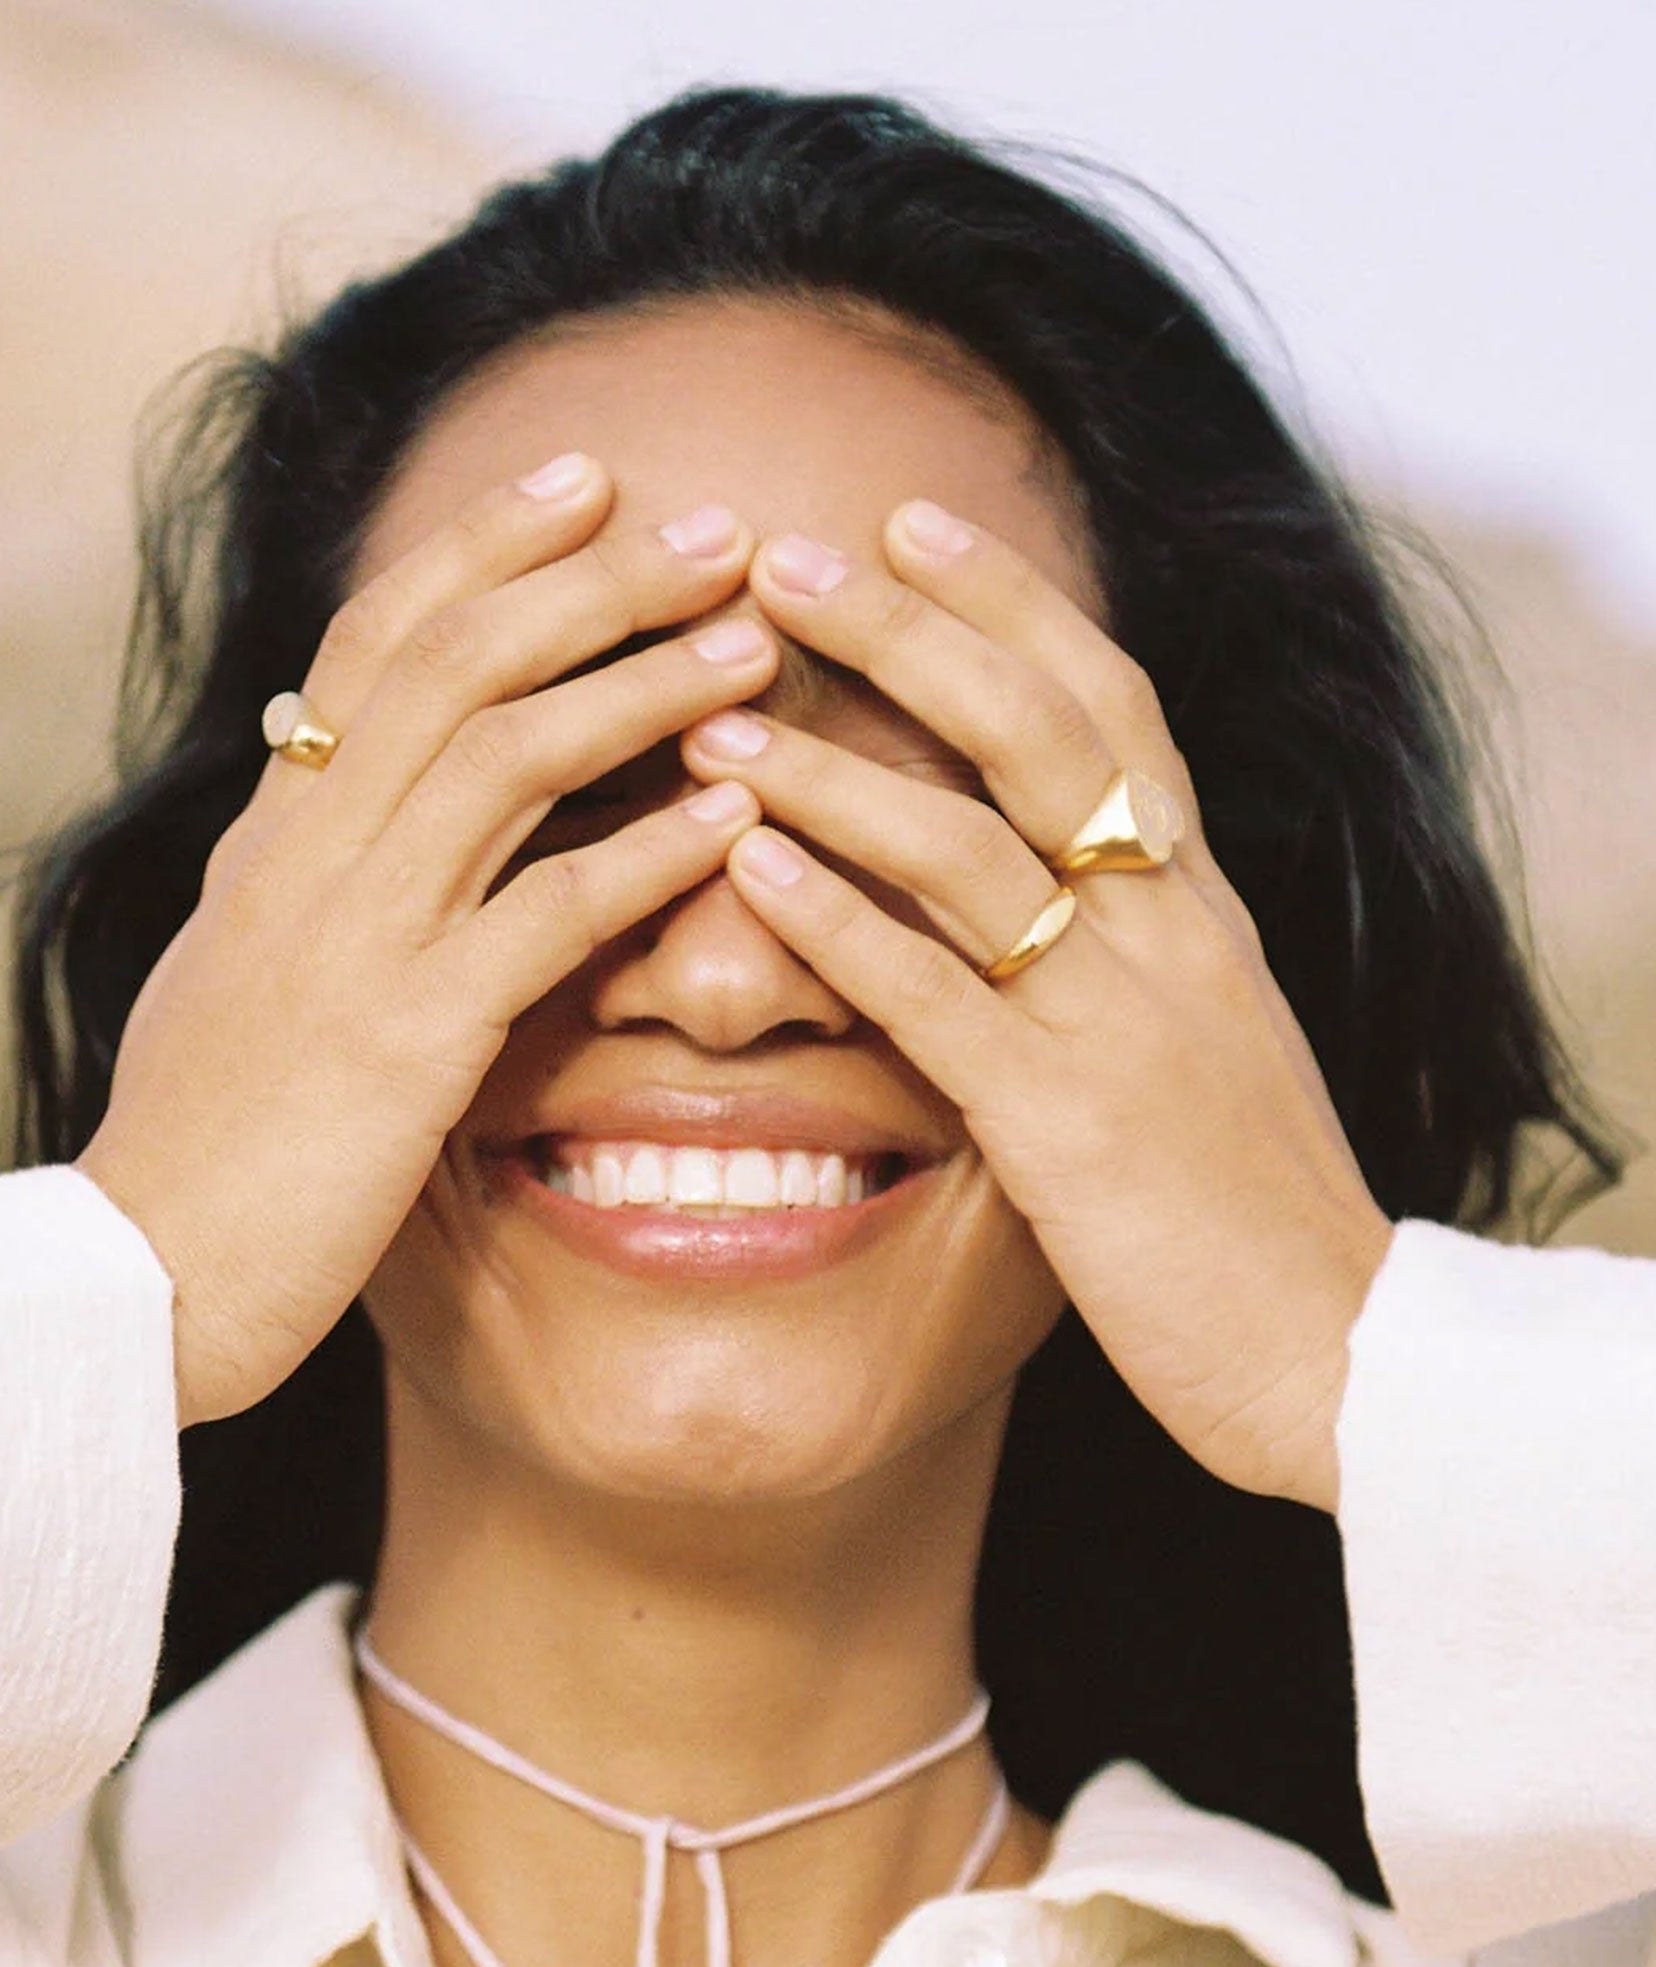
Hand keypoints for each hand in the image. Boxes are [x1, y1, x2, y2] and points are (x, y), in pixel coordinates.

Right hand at [79, 458, 772, 1426]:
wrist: (137, 1279)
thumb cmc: (200, 1138)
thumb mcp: (234, 969)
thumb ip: (296, 870)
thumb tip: (328, 781)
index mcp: (273, 836)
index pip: (373, 640)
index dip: (481, 547)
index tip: (584, 481)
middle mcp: (307, 857)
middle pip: (455, 661)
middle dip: (591, 579)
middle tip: (715, 527)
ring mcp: (352, 940)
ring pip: (505, 758)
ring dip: (640, 687)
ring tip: (752, 643)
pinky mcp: (404, 1041)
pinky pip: (542, 916)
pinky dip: (643, 856)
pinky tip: (731, 821)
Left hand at [679, 502, 1392, 1509]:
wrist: (1344, 1350)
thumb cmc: (1257, 1199)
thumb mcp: (1209, 1038)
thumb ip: (1132, 947)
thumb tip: (1046, 882)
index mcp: (1196, 902)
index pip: (1109, 703)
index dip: (1011, 602)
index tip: (911, 522)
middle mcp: (1165, 930)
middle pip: (1035, 733)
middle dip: (907, 633)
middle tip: (782, 557)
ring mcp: (1118, 1020)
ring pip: (970, 850)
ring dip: (835, 773)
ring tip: (714, 718)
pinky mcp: (1066, 1124)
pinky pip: (935, 995)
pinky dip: (838, 921)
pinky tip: (748, 866)